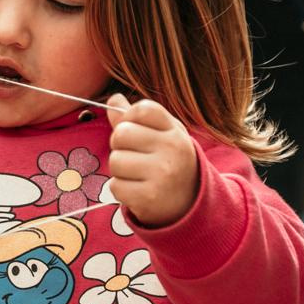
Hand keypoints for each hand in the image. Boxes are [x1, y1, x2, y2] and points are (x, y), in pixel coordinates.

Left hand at [105, 95, 199, 228]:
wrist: (189, 204)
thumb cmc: (169, 162)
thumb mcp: (161, 135)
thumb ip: (136, 117)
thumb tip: (114, 99)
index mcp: (174, 131)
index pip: (141, 109)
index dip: (130, 119)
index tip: (138, 131)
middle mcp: (172, 149)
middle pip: (121, 134)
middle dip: (120, 146)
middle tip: (135, 157)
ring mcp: (161, 174)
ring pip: (115, 161)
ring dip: (120, 171)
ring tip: (138, 175)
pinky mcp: (149, 197)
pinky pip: (115, 186)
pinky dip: (121, 189)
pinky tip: (138, 190)